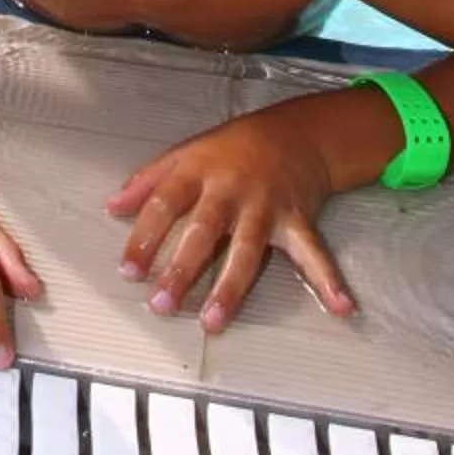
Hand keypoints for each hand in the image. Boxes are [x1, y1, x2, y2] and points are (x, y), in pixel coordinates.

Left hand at [107, 112, 355, 333]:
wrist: (294, 132)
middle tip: (161, 305)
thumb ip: (148, 181)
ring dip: (231, 288)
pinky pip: (313, 251)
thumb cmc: (231, 148)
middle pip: (203, 231)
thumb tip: (111, 208)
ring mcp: (266, 206)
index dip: (145, 237)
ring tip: (212, 322)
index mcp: (199, 171)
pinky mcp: (297, 219)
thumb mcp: (185, 153)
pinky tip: (341, 307)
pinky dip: (328, 279)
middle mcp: (231, 189)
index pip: (165, 204)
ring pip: (247, 249)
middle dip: (181, 269)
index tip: (127, 271)